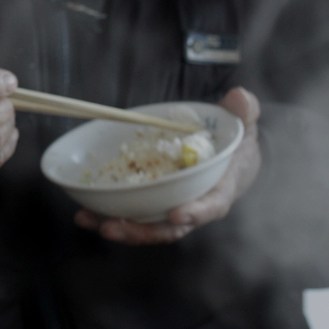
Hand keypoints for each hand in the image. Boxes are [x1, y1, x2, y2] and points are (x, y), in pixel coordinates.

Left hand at [75, 87, 261, 244]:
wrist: (231, 157)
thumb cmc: (236, 142)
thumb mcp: (244, 124)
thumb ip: (243, 111)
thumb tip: (239, 97)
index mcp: (220, 189)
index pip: (211, 206)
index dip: (195, 213)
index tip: (176, 215)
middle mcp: (194, 206)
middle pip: (169, 227)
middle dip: (140, 231)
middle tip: (110, 227)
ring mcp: (172, 208)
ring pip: (146, 226)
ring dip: (117, 227)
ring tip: (87, 220)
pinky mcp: (155, 205)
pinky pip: (134, 215)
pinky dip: (109, 216)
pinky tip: (84, 213)